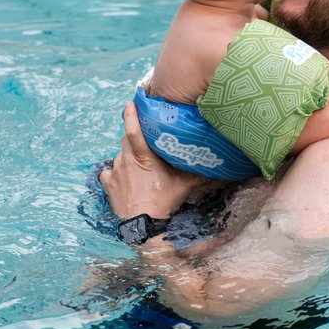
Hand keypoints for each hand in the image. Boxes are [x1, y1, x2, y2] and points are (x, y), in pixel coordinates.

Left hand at [98, 101, 203, 218]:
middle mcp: (127, 160)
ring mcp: (115, 171)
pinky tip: (122, 177)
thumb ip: (199, 175)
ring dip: (127, 155)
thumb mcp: (184, 186)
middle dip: (133, 136)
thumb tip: (220, 169)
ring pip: (119, 154)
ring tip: (137, 164)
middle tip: (144, 140)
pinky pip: (108, 171)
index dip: (131, 114)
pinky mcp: (108, 184)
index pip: (134, 130)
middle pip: (126, 139)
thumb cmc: (164, 203)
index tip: (130, 103)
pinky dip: (115, 171)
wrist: (143, 225)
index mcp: (144, 157)